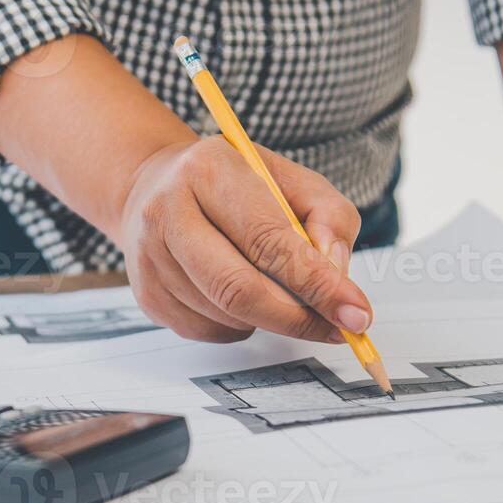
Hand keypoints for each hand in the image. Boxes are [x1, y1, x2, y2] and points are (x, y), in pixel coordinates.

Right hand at [118, 137, 372, 342]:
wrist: (156, 186)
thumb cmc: (234, 184)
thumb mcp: (291, 181)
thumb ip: (329, 218)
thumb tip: (336, 277)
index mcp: (208, 171)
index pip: (268, 239)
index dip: (317, 282)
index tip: (355, 312)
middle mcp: (167, 211)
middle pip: (240, 289)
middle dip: (297, 318)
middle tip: (334, 327)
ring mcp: (150, 258)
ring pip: (227, 316)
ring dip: (269, 318)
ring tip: (280, 290)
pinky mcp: (147, 295)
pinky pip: (208, 331)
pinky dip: (240, 324)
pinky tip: (240, 296)